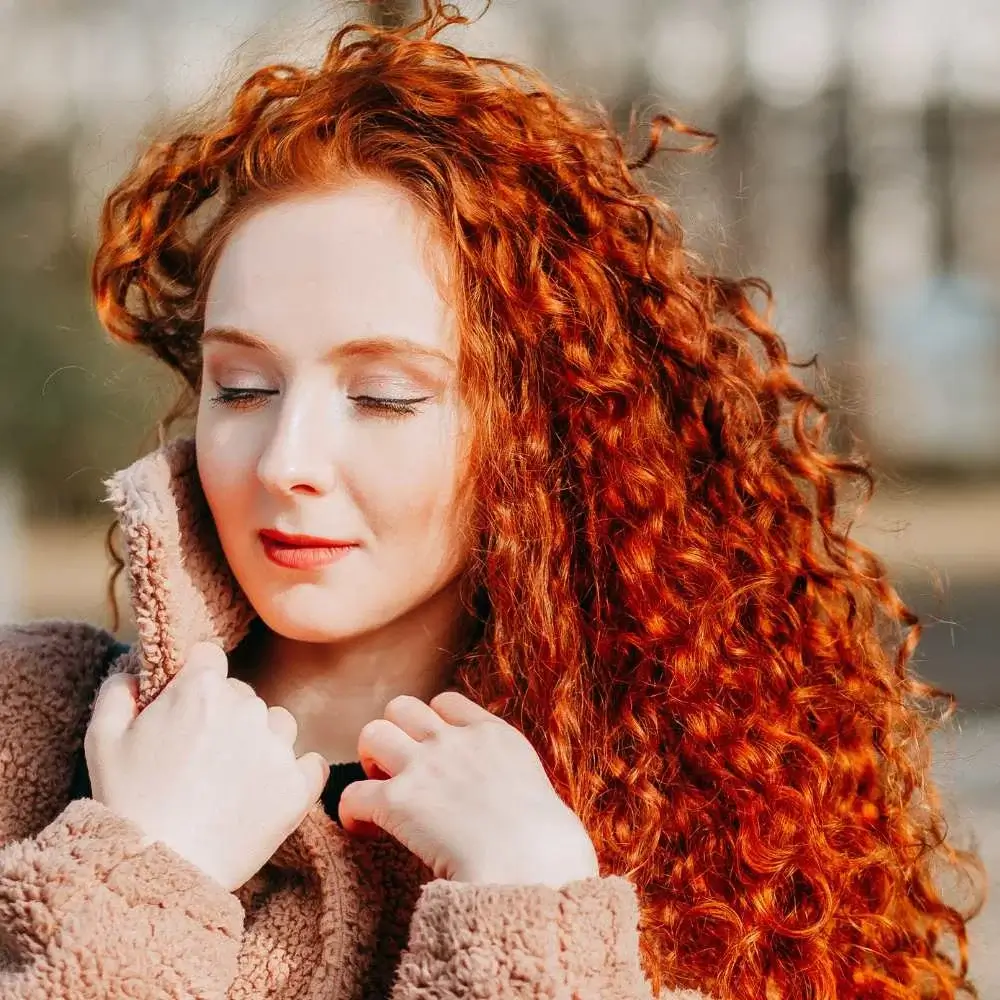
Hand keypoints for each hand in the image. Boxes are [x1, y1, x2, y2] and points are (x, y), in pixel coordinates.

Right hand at [84, 641, 328, 892]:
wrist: (162, 870)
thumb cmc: (127, 804)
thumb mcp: (102, 740)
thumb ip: (119, 691)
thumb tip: (136, 673)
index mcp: (201, 689)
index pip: (210, 658)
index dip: (195, 680)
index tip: (186, 707)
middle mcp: (246, 709)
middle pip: (242, 695)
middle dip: (224, 716)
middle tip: (199, 758)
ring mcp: (277, 747)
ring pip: (278, 725)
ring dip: (260, 743)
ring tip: (229, 781)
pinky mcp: (298, 785)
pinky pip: (311, 764)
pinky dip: (294, 774)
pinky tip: (267, 793)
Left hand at [338, 691, 598, 886]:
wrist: (533, 867)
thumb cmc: (551, 849)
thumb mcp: (539, 794)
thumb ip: (513, 783)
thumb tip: (509, 805)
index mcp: (493, 735)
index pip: (446, 703)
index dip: (432, 726)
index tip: (434, 756)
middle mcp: (455, 741)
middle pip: (401, 707)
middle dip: (395, 734)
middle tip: (400, 773)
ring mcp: (424, 766)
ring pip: (371, 734)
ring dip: (369, 762)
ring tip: (382, 793)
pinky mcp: (397, 802)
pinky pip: (352, 793)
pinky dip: (352, 812)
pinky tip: (364, 832)